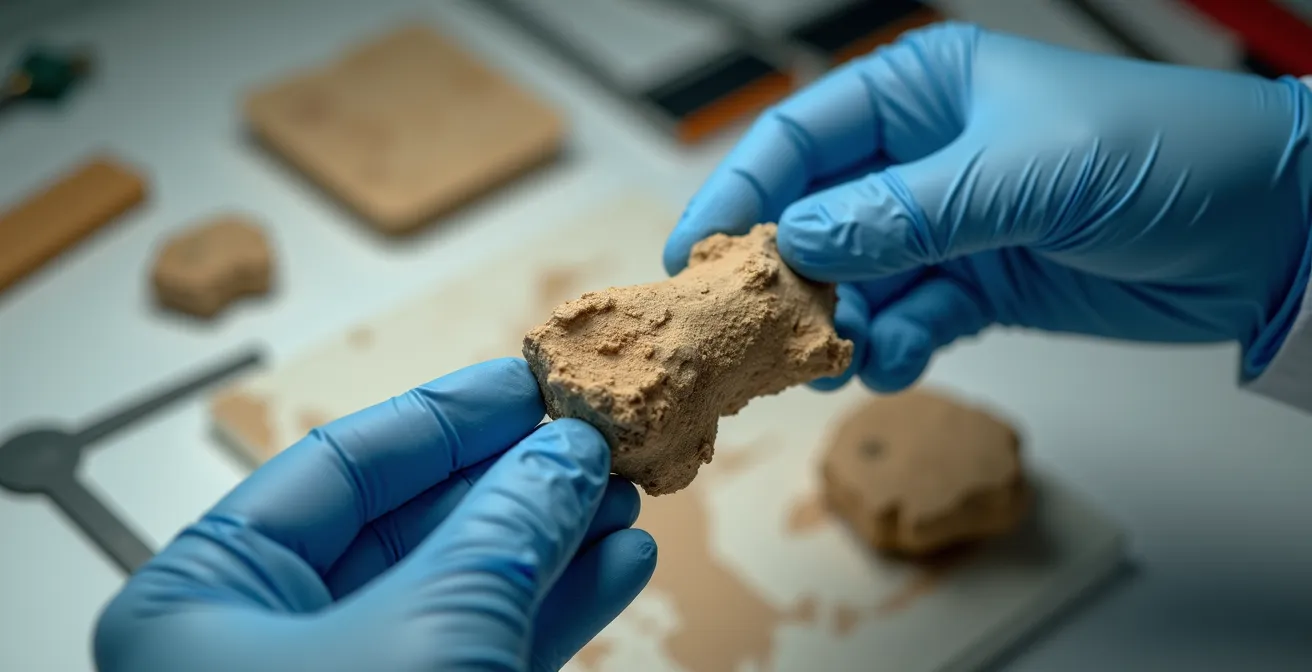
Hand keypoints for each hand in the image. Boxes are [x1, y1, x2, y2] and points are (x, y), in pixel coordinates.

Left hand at [93, 358, 655, 670]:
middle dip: (511, 479)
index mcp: (206, 599)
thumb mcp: (434, 634)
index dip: (447, 415)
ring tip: (623, 494)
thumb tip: (563, 451)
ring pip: (457, 590)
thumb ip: (501, 529)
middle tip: (590, 433)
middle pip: (408, 525)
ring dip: (547, 541)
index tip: (529, 379)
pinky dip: (551, 610)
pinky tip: (613, 566)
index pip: (340, 467)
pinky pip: (482, 648)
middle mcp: (263, 642)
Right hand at [665, 22, 1311, 391]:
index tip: (694, 257)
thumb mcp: (1025, 173)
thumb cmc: (1163, 154)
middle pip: (815, 216)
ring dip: (838, 325)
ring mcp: (948, 224)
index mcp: (920, 91)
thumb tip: (799, 245)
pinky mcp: (978, 284)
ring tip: (835, 362)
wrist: (1269, 230)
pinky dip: (892, 347)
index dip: (739, 195)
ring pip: (855, 281)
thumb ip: (906, 213)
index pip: (800, 139)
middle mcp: (921, 155)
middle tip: (756, 333)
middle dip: (785, 276)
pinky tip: (891, 364)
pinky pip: (907, 319)